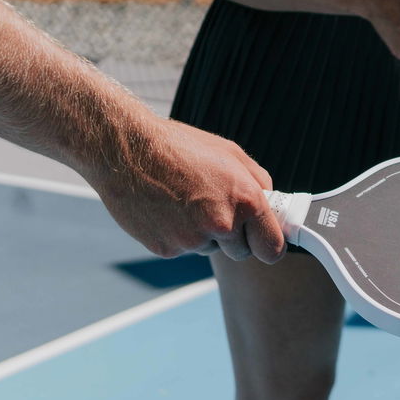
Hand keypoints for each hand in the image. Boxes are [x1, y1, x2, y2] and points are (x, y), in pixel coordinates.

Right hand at [86, 117, 285, 262]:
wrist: (126, 150)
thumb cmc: (179, 147)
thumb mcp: (231, 154)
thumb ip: (259, 183)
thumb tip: (270, 203)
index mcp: (246, 201)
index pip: (273, 248)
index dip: (269, 246)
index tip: (265, 242)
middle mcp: (222, 224)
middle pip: (241, 252)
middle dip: (234, 236)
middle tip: (214, 208)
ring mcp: (192, 240)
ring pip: (210, 248)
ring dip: (204, 233)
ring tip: (185, 200)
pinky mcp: (166, 249)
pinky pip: (183, 249)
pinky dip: (178, 234)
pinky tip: (167, 208)